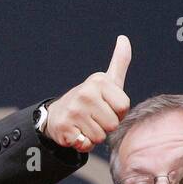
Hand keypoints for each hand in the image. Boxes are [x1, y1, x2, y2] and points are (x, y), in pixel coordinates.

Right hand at [44, 35, 131, 152]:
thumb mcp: (107, 80)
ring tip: (85, 125)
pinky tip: (77, 133)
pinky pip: (86, 145)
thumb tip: (124, 38)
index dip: (118, 113)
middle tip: (94, 118)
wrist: (58, 115)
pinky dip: (83, 144)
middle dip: (105, 126)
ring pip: (99, 136)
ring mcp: (73, 111)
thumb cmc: (90, 99)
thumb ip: (119, 62)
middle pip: (113, 124)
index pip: (124, 108)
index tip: (106, 106)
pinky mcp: (65, 128)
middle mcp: (85, 93)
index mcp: (99, 81)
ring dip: (94, 136)